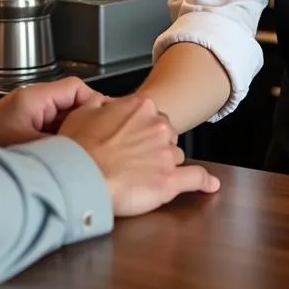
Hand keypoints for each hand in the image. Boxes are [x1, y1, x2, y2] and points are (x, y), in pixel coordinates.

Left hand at [0, 77, 102, 147]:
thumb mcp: (29, 146)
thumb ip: (61, 145)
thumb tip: (88, 152)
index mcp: (35, 98)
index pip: (76, 88)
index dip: (95, 102)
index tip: (107, 121)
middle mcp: (32, 102)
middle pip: (72, 103)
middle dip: (87, 121)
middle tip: (102, 139)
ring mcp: (27, 115)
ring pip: (62, 118)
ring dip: (73, 133)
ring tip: (85, 151)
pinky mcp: (21, 129)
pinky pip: (50, 130)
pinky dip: (60, 141)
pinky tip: (64, 159)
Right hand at [59, 95, 219, 216]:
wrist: (79, 178)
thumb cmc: (79, 150)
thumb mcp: (82, 112)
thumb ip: (99, 104)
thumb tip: (103, 104)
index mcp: (141, 106)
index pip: (150, 115)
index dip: (138, 128)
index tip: (128, 137)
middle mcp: (158, 126)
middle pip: (165, 135)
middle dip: (152, 146)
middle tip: (131, 158)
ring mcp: (166, 153)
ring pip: (174, 156)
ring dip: (162, 164)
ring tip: (140, 176)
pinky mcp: (169, 180)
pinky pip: (195, 177)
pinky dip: (204, 181)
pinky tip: (210, 184)